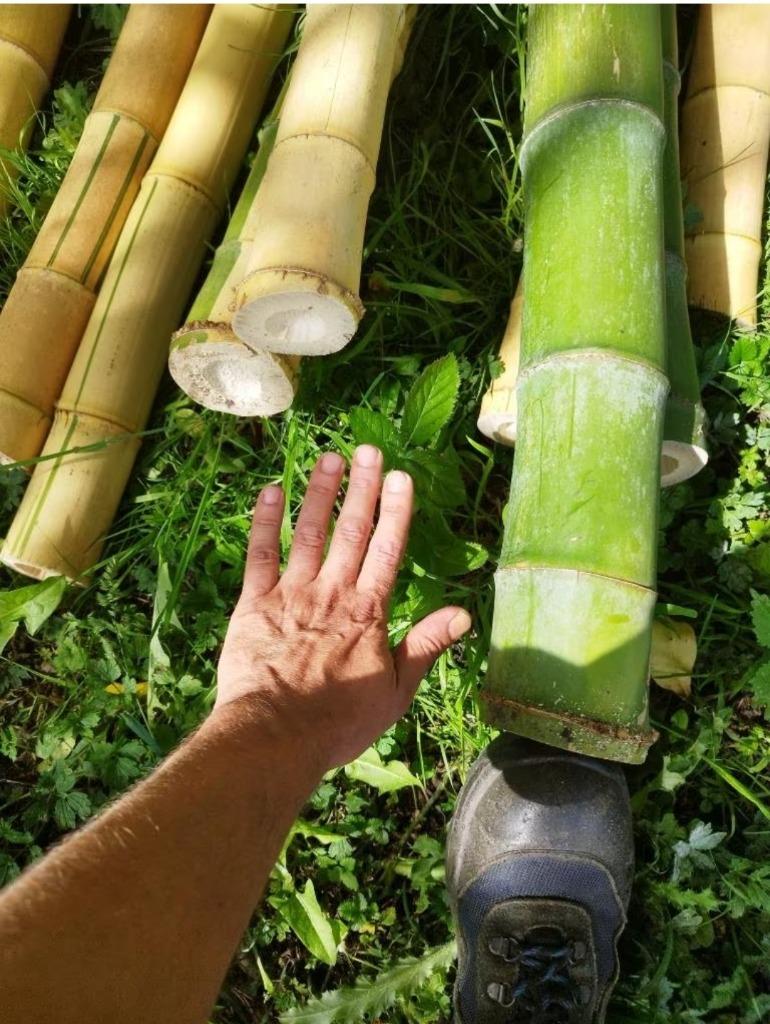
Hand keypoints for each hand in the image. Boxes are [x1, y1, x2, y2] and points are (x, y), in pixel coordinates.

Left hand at [215, 445, 470, 771]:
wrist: (275, 736)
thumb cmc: (339, 721)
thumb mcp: (396, 691)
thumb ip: (426, 645)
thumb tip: (464, 613)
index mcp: (368, 612)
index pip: (387, 550)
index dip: (395, 511)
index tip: (400, 476)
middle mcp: (332, 592)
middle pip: (350, 531)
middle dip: (361, 488)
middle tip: (367, 449)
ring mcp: (291, 594)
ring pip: (308, 533)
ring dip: (319, 493)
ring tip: (328, 458)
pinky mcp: (253, 603)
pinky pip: (259, 555)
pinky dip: (263, 522)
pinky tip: (269, 492)